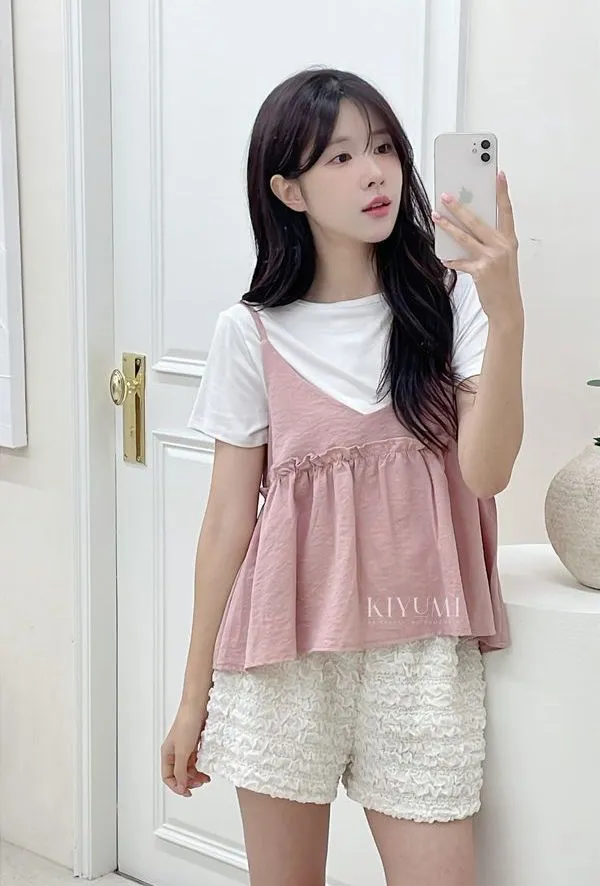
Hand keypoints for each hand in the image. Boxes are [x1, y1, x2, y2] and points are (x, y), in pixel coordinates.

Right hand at [161, 700, 210, 797]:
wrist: (198, 706)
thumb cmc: (186, 723)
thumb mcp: (183, 751)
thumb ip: (181, 770)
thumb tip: (180, 786)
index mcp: (167, 754)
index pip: (168, 777)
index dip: (177, 786)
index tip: (188, 792)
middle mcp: (174, 751)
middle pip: (179, 773)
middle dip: (189, 781)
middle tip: (199, 784)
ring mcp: (185, 747)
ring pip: (189, 767)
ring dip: (196, 774)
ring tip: (205, 777)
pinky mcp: (194, 743)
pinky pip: (196, 759)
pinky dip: (201, 765)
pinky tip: (206, 767)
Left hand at [432, 171, 522, 325]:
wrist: (507, 307)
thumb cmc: (503, 282)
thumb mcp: (502, 258)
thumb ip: (489, 242)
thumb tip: (466, 229)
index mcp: (509, 240)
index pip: (506, 210)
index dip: (502, 192)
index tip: (498, 174)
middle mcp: (502, 246)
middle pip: (477, 221)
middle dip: (460, 207)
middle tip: (446, 195)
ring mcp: (492, 258)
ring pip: (464, 237)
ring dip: (447, 226)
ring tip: (435, 216)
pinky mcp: (481, 271)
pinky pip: (460, 261)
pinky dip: (451, 260)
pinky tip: (444, 258)